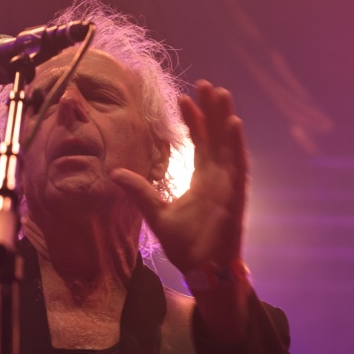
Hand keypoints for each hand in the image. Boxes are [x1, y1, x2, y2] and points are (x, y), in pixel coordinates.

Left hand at [110, 79, 247, 274]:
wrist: (202, 269)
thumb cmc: (186, 246)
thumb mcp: (156, 214)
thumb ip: (139, 191)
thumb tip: (115, 173)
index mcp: (202, 181)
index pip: (199, 143)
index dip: (193, 121)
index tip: (183, 99)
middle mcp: (217, 178)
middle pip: (216, 137)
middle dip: (211, 111)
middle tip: (206, 84)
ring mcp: (229, 185)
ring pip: (228, 144)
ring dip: (225, 119)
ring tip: (221, 94)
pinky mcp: (236, 195)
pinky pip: (238, 164)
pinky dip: (236, 144)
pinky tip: (233, 122)